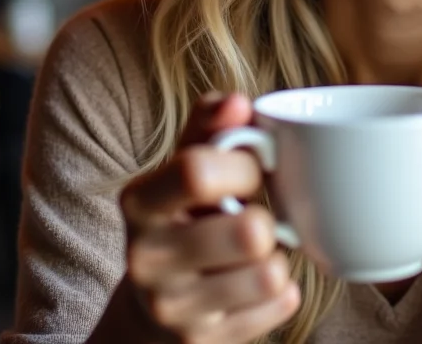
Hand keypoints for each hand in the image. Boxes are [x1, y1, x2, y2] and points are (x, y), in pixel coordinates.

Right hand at [118, 94, 300, 343]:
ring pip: (269, 273)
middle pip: (248, 231)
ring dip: (276, 258)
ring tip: (253, 254)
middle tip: (253, 219)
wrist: (150, 311)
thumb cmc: (181, 220)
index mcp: (139, 202)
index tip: (252, 172)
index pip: (199, 172)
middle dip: (266, 220)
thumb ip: (209, 127)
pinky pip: (281, 305)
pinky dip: (282, 291)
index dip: (245, 167)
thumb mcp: (183, 167)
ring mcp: (173, 306)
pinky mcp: (202, 340)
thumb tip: (238, 102)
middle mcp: (146, 256)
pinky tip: (255, 285)